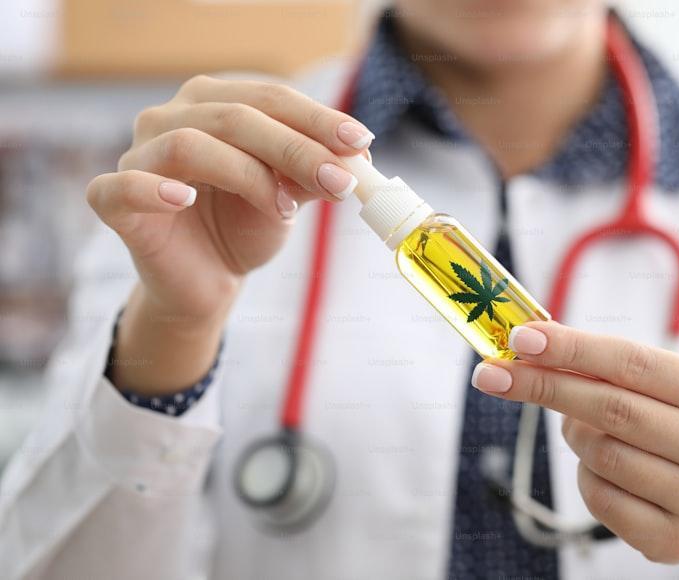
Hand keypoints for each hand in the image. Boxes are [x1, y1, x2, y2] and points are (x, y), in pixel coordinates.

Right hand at [87, 75, 372, 393]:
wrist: (208, 279)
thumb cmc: (246, 226)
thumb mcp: (290, 196)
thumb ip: (315, 172)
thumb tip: (357, 157)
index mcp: (214, 104)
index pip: (269, 98)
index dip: (316, 119)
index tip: (362, 143)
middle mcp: (171, 118)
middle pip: (235, 117)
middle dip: (296, 149)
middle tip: (340, 181)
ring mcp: (137, 156)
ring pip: (190, 145)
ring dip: (248, 175)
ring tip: (285, 210)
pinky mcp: (112, 199)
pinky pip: (122, 187)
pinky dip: (153, 189)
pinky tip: (185, 200)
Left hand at [470, 321, 678, 576]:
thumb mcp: (666, 385)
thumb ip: (607, 367)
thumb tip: (528, 348)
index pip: (633, 363)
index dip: (572, 350)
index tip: (520, 339)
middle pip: (610, 409)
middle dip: (543, 386)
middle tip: (492, 373)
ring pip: (599, 454)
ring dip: (573, 433)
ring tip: (584, 425)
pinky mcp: (673, 541)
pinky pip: (598, 496)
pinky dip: (584, 473)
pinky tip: (602, 467)